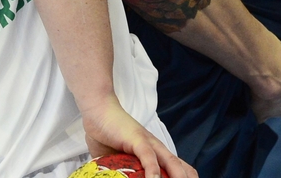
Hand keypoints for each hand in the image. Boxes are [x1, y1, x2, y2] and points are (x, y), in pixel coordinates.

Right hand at [79, 93, 196, 177]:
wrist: (98, 110)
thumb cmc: (107, 135)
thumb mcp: (119, 161)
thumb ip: (125, 171)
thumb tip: (120, 176)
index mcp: (156, 154)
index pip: (180, 169)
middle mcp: (157, 149)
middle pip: (182, 168)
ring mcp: (149, 142)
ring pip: (172, 163)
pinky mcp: (138, 139)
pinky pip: (149, 157)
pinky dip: (153, 171)